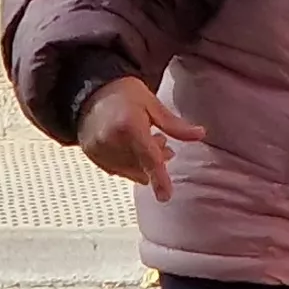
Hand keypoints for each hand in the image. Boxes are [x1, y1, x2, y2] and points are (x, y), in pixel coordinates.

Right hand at [74, 77, 203, 199]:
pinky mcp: (92, 156)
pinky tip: (131, 149)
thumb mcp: (152, 103)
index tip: (166, 196)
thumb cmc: (122, 93)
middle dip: (157, 161)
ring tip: (147, 143)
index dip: (159, 179)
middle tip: (163, 143)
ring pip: (129, 171)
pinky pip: (116, 170)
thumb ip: (175, 124)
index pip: (149, 159)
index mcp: (129, 126)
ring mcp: (99, 151)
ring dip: (142, 164)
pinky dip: (128, 165)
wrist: (89, 92)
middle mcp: (111, 141)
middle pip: (141, 166)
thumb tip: (200, 134)